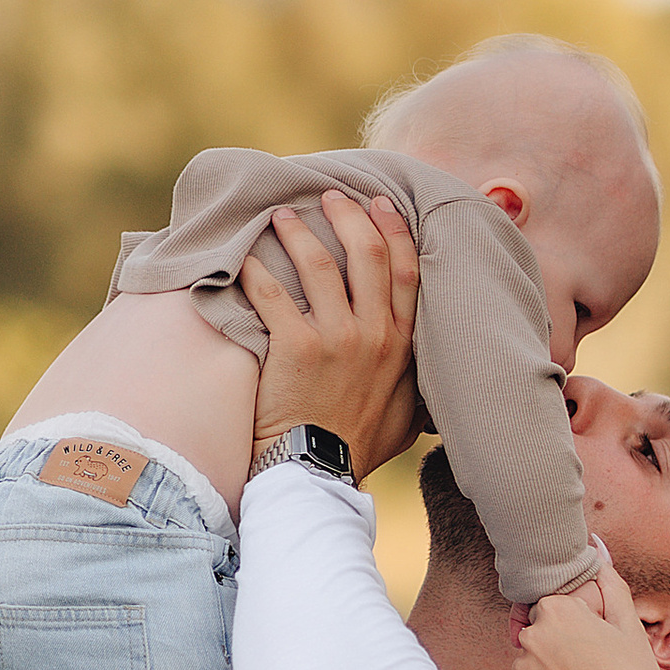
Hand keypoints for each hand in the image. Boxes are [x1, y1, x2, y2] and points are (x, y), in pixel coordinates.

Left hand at [241, 191, 424, 477]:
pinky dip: (257, 271)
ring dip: (299, 233)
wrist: (319, 472)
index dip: (393, 230)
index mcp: (403, 345)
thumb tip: (425, 372)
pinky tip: (245, 257)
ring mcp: (337, 340)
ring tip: (281, 216)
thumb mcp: (408, 415)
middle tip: (329, 196)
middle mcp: (375, 335)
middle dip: (348, 216)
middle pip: (367, 255)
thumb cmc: (360, 447)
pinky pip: (274, 295)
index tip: (379, 204)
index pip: (406, 271)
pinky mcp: (296, 349)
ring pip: (319, 265)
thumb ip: (416, 384)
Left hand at [511, 561, 669, 669]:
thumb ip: (610, 583)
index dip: (577, 623)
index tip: (595, 643)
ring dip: (550, 668)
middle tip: (593, 667)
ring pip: (532, 659)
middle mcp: (531, 636)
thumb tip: (597, 546)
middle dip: (560, 643)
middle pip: (539, 630)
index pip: (554, 604)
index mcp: (557, 610)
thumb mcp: (629, 627)